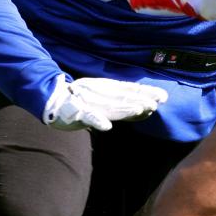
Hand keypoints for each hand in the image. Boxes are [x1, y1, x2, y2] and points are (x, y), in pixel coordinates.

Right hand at [45, 74, 168, 130]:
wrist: (52, 99)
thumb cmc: (82, 100)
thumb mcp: (104, 96)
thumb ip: (124, 102)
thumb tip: (149, 107)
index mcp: (107, 88)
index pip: (129, 90)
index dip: (146, 92)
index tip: (163, 97)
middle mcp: (100, 93)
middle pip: (122, 98)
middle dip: (139, 100)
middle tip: (155, 104)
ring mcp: (88, 102)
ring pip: (108, 106)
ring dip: (124, 109)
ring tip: (139, 110)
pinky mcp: (74, 112)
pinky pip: (86, 117)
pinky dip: (96, 121)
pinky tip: (106, 127)